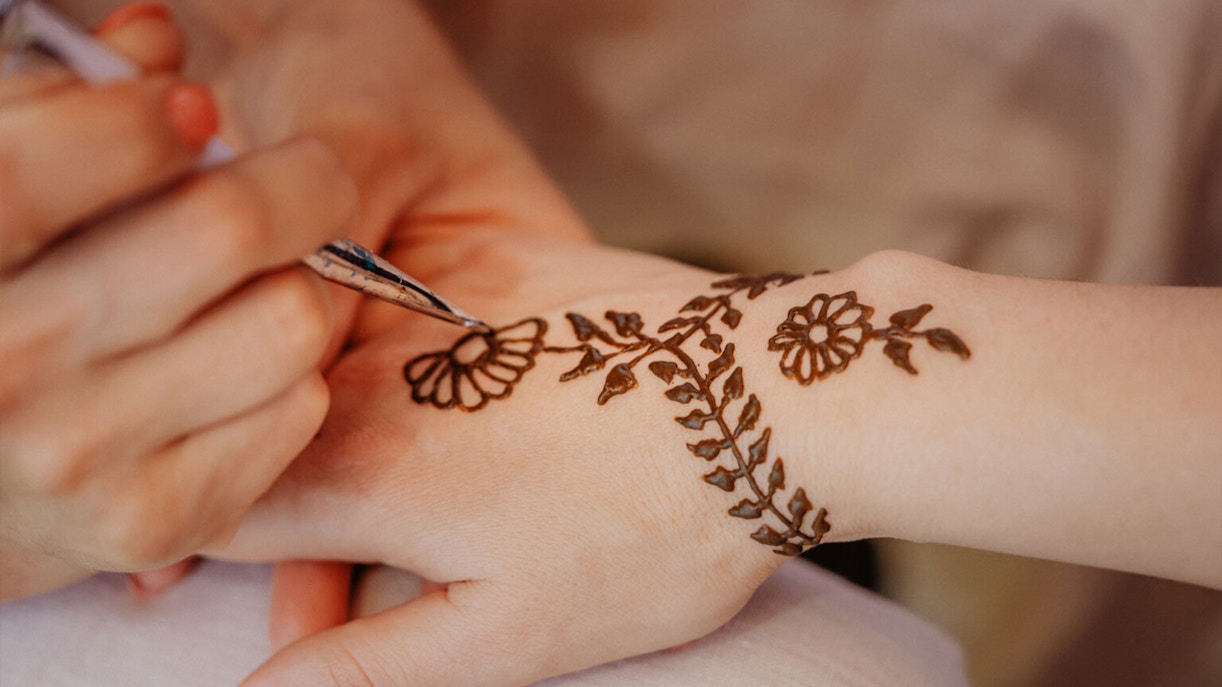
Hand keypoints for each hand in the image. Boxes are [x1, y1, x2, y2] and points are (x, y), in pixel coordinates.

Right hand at [0, 4, 356, 599]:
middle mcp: (5, 364)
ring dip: (296, 288)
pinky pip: (300, 409)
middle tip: (303, 181)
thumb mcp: (1, 189)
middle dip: (297, 181)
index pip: (71, 151)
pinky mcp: (160, 519)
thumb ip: (64, 102)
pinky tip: (235, 370)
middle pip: (231, 225)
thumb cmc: (0, 300)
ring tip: (257, 286)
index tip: (190, 114)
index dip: (152, 115)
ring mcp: (85, 455)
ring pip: (293, 321)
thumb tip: (160, 36)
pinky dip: (289, 377)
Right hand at [222, 231, 805, 686]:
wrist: (781, 399)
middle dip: (293, 497)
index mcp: (363, 471)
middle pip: (269, 432)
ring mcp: (433, 301)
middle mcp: (375, 370)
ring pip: (329, 366)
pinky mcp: (492, 260)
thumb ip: (364, 666)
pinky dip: (408, 357)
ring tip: (465, 481)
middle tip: (396, 551)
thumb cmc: (657, 531)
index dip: (225, 553)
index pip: (216, 506)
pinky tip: (489, 396)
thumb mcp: (511, 633)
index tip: (279, 580)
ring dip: (348, 427)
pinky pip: (400, 305)